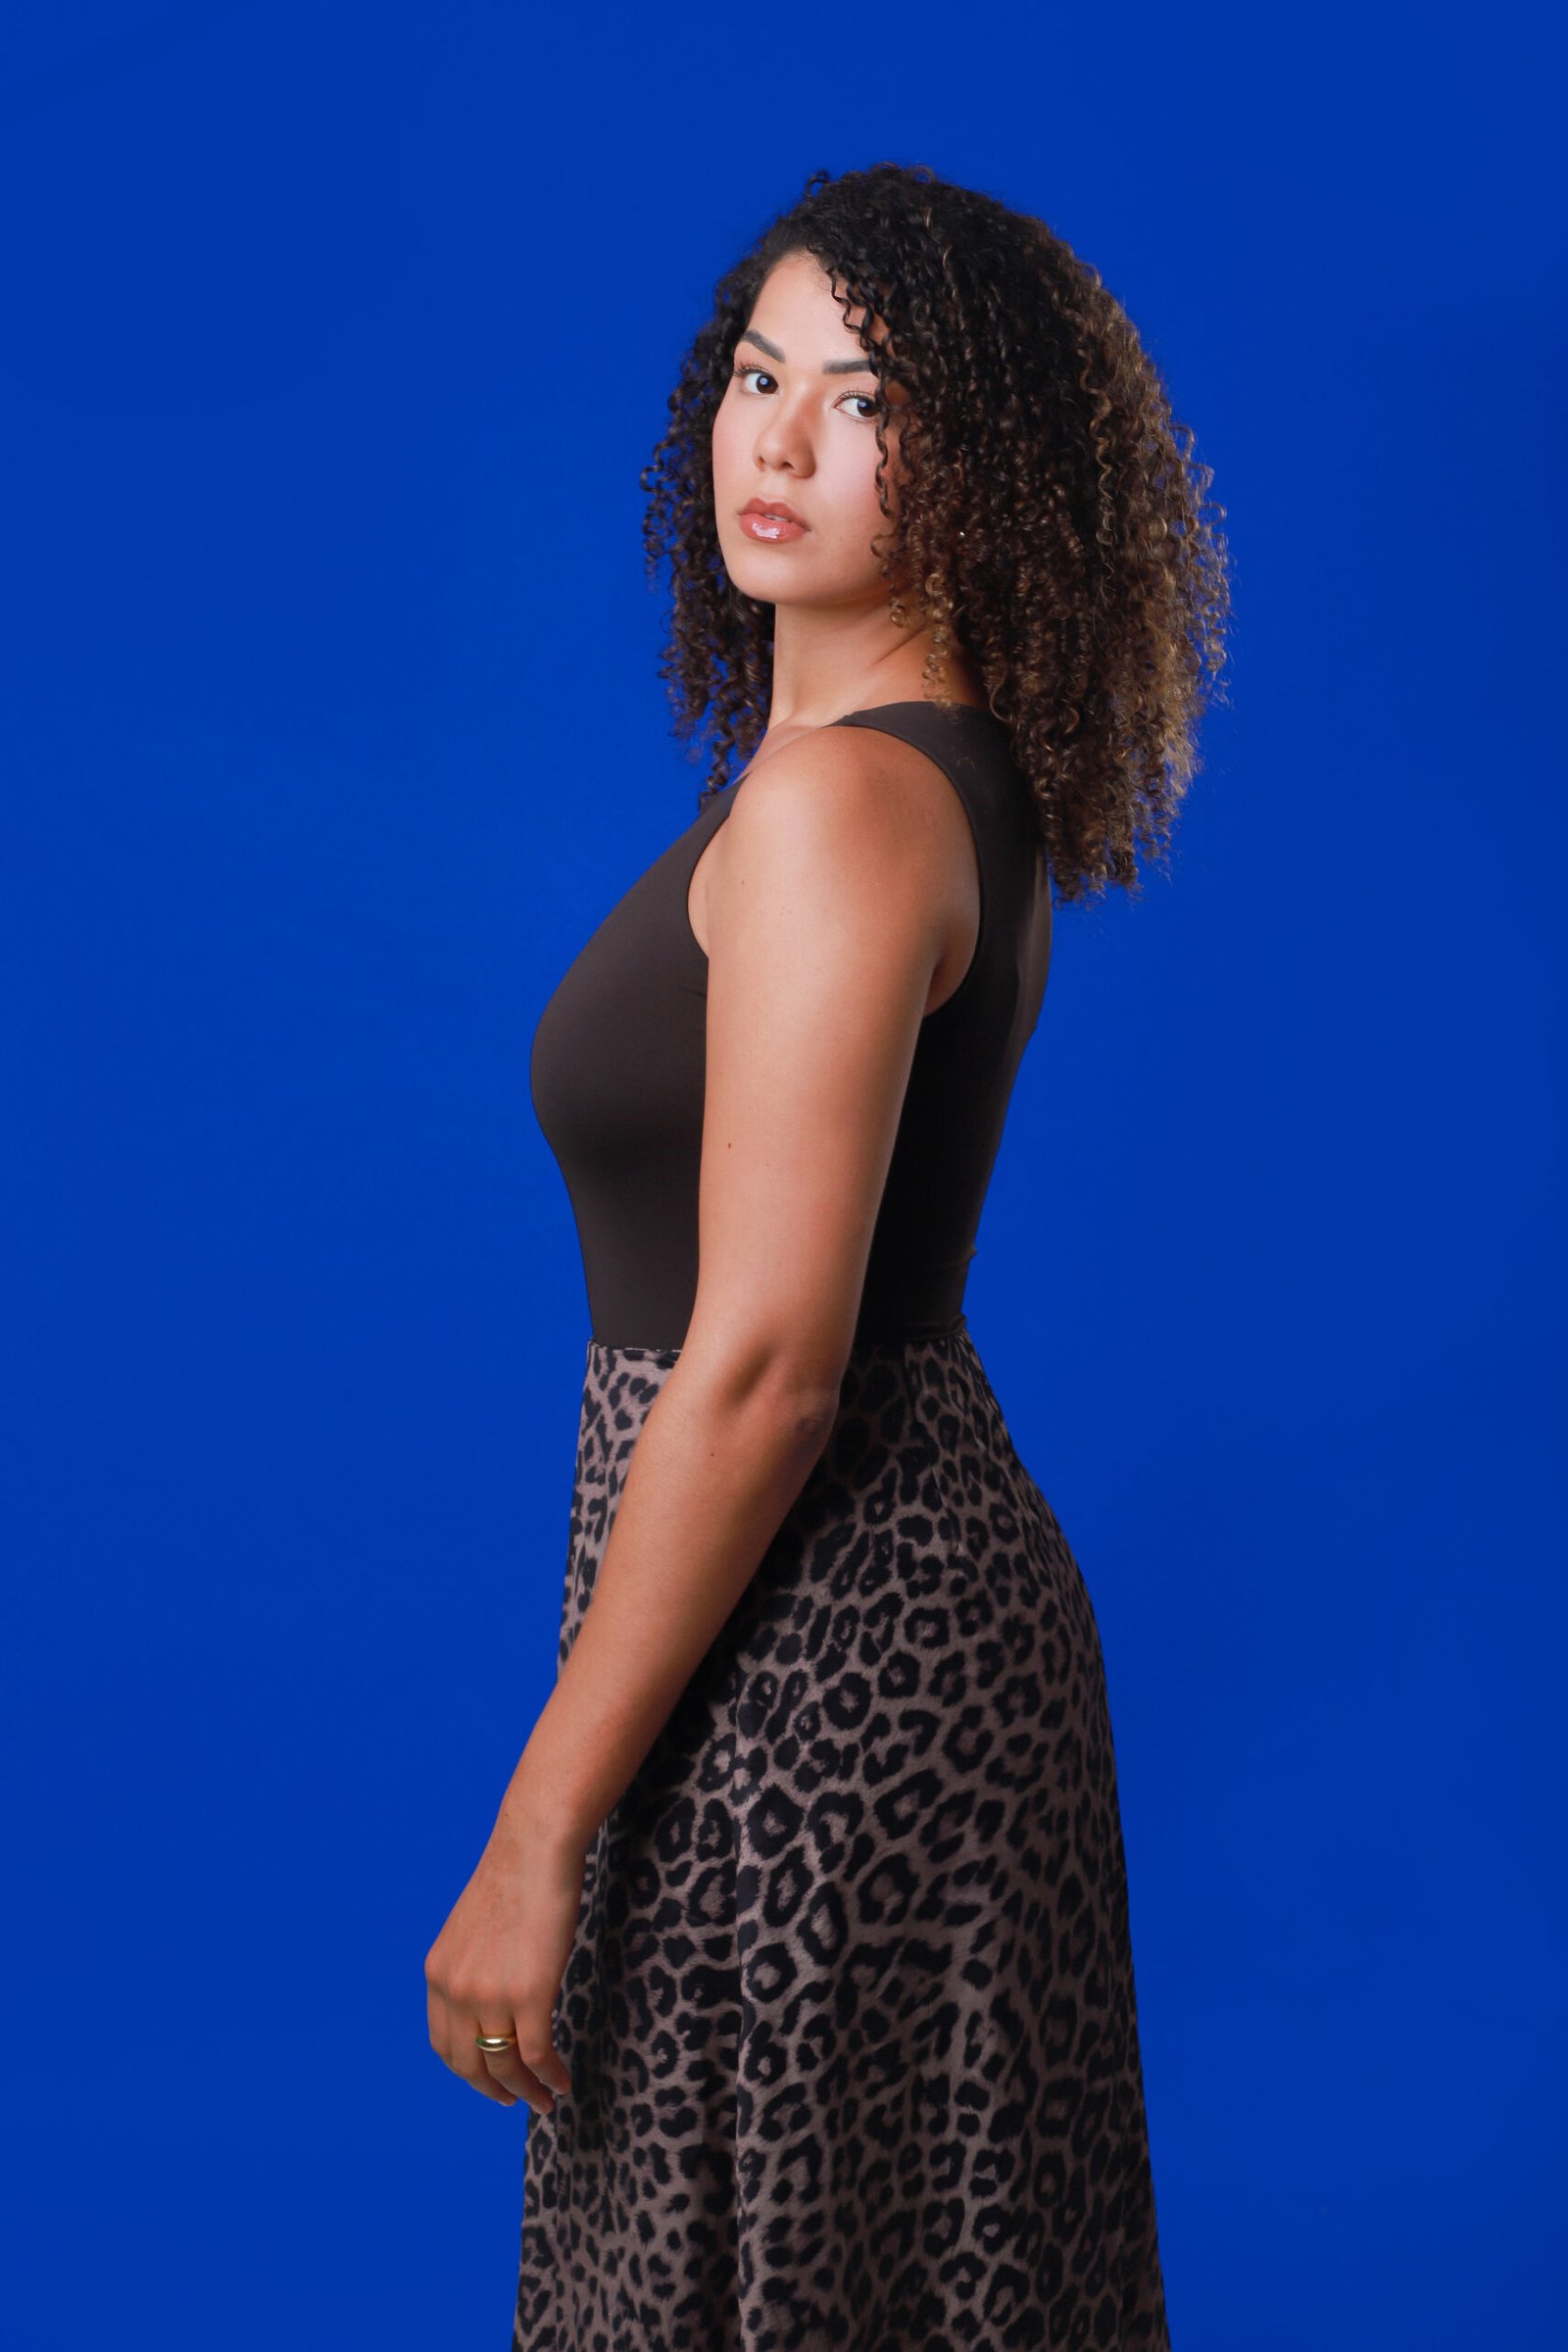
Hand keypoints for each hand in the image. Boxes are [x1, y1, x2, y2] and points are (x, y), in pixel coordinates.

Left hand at [424, 1805, 585, 2115]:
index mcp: (437, 1974)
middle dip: (493, 2089)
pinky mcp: (529, 1995)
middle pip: (468, 2064)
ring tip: (545, 2100)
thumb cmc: (515, 1877)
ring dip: (526, 2091)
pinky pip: (538, 2055)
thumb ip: (472, 1965)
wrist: (535, 1846)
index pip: (443, 2043)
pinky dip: (550, 2077)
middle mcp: (455, 1991)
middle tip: (516, 2100)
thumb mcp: (473, 1928)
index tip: (489, 2081)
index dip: (467, 2070)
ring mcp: (490, 1996)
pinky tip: (563, 2082)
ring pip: (505, 2066)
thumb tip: (489, 1993)